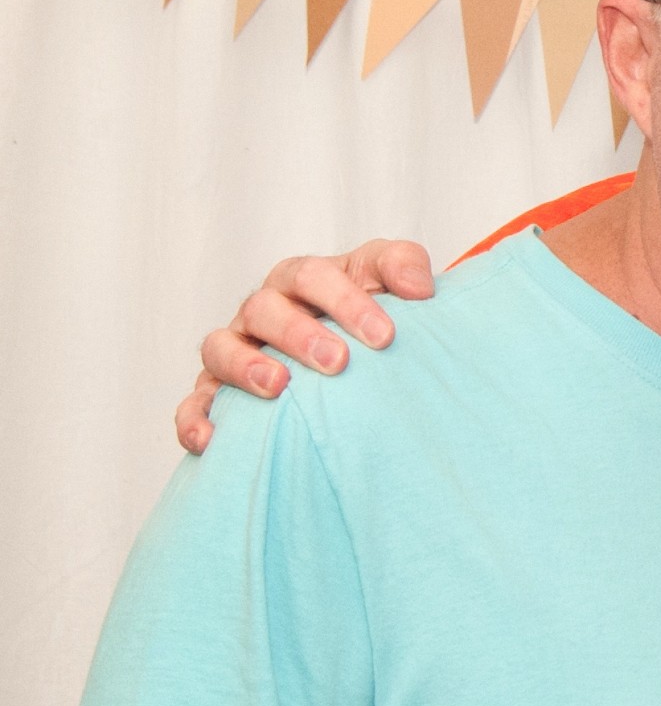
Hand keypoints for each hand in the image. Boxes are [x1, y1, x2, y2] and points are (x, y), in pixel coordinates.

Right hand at [176, 242, 434, 454]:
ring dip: (245, 366)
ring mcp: (236, 349)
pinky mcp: (216, 390)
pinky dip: (196, 417)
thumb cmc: (369, 312)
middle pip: (266, 310)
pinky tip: (212, 439)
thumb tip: (421, 289)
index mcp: (303, 280)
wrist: (353, 355)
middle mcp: (264, 310)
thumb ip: (405, 266)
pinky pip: (194, 401)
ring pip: (220, 348)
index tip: (385, 336)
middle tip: (338, 362)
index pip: (314, 277)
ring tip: (278, 386)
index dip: (345, 301)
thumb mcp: (387, 280)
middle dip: (300, 334)